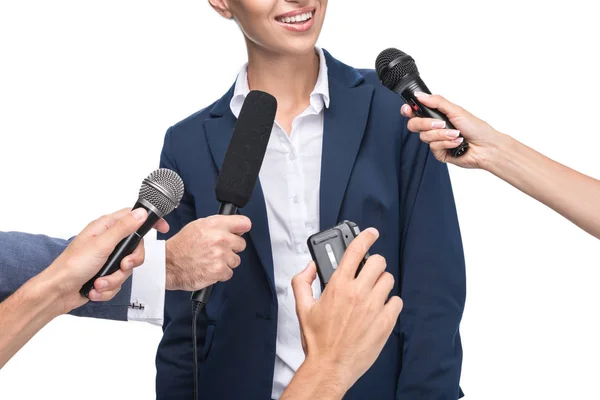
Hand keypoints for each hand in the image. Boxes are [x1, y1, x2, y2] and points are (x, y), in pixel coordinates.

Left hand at [44, 208, 166, 313]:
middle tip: (122, 266)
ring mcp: (106, 259)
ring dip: (114, 279)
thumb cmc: (72, 266)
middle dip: (130, 263)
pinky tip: (95, 289)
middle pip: (135, 248)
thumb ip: (124, 228)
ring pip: (127, 268)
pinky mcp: (105, 274)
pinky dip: (108, 288)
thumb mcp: (101, 244)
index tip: (163, 228)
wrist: (57, 292)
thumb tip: (141, 213)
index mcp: (105, 228)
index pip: (133, 217)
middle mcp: (107, 242)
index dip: (149, 221)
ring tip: (99, 282)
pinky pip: (118, 282)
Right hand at [165, 215, 250, 290]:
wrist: (169, 264)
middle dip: (232, 248)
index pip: (244, 223)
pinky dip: (220, 273)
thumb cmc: (181, 246)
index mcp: (215, 224)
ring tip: (211, 260)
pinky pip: (229, 273)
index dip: (241, 229)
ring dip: (225, 262)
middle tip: (218, 250)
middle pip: (242, 244)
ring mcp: (221, 255)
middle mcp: (220, 238)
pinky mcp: (219, 270)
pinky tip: (209, 268)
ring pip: (236, 260)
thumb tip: (236, 228)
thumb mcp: (198, 226)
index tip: (239, 233)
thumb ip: (218, 225)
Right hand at [292, 228, 402, 392]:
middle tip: (367, 272)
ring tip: (372, 293)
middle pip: (378, 262)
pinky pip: (396, 301)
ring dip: (380, 283)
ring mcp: (374, 307)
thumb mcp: (302, 308)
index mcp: (338, 286)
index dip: (365, 236)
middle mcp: (358, 293)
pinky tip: (378, 309)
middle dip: (372, 264)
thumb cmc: (317, 340)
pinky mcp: (386, 322)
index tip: (371, 233)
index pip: (356, 251)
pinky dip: (389, 302)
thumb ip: (302, 281)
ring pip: (388, 280)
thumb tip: (311, 267)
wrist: (330, 366)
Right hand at [401, 92, 502, 168]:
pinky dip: (446, 143)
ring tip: (455, 134)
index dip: (408, 110)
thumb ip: (437, 102)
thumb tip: (420, 95)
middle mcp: (434, 128)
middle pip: (414, 125)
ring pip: (424, 137)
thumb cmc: (476, 128)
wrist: (486, 147)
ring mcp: (436, 140)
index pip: (416, 112)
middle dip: (426, 123)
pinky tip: (456, 142)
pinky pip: (433, 147)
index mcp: (437, 115)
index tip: (408, 109)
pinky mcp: (439, 153)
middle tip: (440, 123)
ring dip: (442, 134)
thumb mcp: (456, 110)